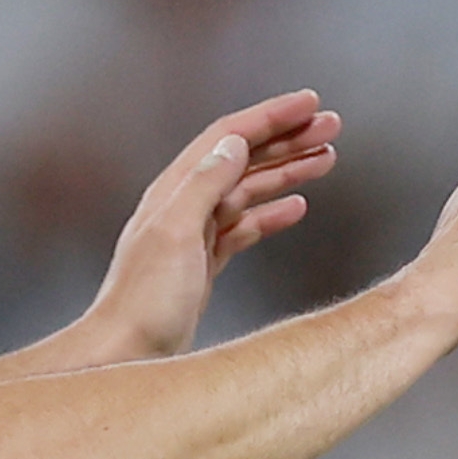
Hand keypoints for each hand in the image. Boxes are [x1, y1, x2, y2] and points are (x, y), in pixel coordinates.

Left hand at [80, 91, 343, 360]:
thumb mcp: (175, 235)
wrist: (126, 355)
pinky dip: (273, 213)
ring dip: (288, 171)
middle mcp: (184, 206)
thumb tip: (234, 144)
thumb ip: (204, 186)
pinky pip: (245, 226)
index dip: (271, 116)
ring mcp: (195, 235)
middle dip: (288, 139)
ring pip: (249, 190)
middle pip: (243, 158)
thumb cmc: (144, 302)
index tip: (311, 103)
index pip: (229, 136)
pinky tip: (297, 208)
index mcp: (176, 191)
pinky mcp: (204, 264)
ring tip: (327, 157)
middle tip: (331, 126)